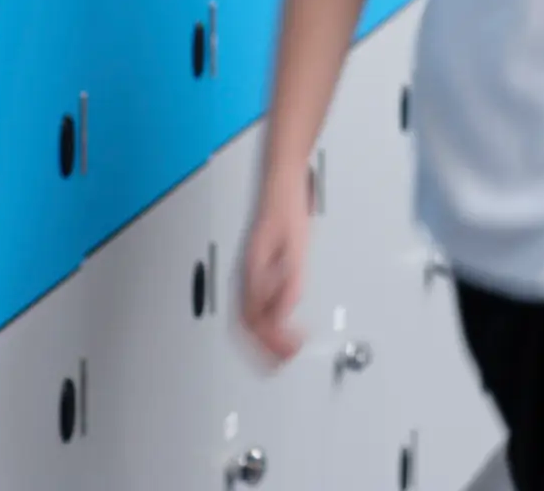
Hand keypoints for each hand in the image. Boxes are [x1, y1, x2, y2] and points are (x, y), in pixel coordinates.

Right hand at [237, 184, 310, 365]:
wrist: (282, 181)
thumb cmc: (287, 207)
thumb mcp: (295, 244)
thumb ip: (290, 278)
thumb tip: (287, 309)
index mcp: (253, 273)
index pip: (255, 320)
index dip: (271, 342)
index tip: (289, 353)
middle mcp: (247, 276)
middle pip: (248, 325)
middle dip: (263, 349)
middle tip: (283, 363)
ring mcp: (251, 273)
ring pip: (248, 317)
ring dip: (264, 339)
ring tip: (282, 354)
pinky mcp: (258, 268)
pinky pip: (255, 305)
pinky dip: (266, 323)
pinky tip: (278, 326)